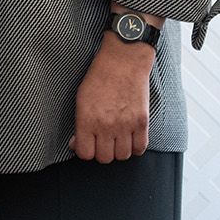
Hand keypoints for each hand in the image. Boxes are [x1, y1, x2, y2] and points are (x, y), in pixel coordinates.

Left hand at [70, 36, 151, 161]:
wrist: (124, 60)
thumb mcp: (81, 98)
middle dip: (100, 152)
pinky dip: (134, 148)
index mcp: (87, 118)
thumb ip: (79, 123)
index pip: (85, 153)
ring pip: (122, 156)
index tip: (85, 145)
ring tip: (115, 140)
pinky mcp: (142, 122)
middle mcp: (107, 125)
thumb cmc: (99, 76)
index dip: (84, 151)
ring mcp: (126, 125)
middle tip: (100, 141)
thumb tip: (77, 143)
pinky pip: (140, 148)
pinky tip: (129, 139)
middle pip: (104, 158)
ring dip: (117, 151)